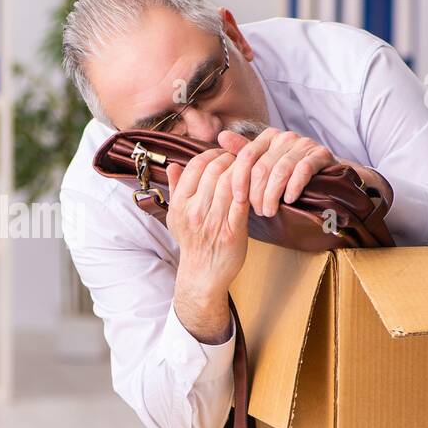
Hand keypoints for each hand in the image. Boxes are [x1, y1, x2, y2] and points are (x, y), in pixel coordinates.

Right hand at [166, 147, 251, 343]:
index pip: (195, 167)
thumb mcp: (175, 216)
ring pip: (230, 183)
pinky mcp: (233, 231)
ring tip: (248, 169)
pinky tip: (254, 185)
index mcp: (180, 204)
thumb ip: (174, 189)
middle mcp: (194, 211)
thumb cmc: (191, 243)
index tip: (221, 153)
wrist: (202, 274)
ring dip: (242, 171)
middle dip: (230, 159)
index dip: (211, 154)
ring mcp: (214, 221)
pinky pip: (243, 202)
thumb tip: (173, 165)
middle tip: (239, 157)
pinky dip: (249, 189)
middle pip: (214, 171)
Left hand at [216, 128, 335, 217]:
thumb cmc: (288, 173)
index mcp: (267, 137)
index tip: (238, 199)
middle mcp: (284, 137)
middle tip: (258, 211)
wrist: (325, 175)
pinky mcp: (320, 154)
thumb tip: (221, 137)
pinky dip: (294, 187)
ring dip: (273, 195)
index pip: (246, 155)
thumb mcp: (264, 164)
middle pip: (262, 167)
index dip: (239, 179)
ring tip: (270, 211)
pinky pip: (303, 170)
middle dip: (257, 193)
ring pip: (280, 171)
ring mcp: (303, 144)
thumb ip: (243, 153)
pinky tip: (289, 200)